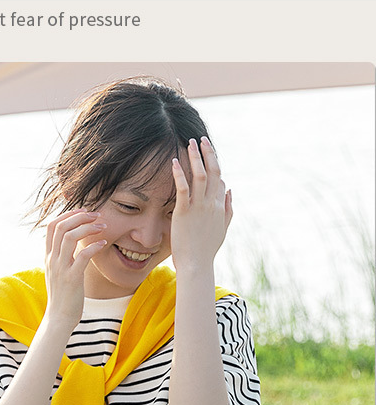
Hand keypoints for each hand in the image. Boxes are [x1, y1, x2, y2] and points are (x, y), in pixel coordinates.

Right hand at [44, 208, 107, 334]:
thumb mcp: (59, 273)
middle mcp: (52, 260)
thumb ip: (63, 257)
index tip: (84, 212)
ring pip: (70, 237)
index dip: (68, 214)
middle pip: (62, 227)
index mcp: (49, 256)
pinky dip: (94, 246)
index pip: (52, 226)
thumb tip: (74, 244)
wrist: (58, 318)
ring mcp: (61, 268)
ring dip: (88, 227)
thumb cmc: (63, 296)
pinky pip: (82, 255)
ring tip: (103, 226)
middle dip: (80, 217)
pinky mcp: (72, 278)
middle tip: (96, 215)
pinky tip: (104, 243)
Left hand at [170, 138, 232, 273]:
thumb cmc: (206, 250)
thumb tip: (230, 190)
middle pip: (212, 171)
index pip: (219, 180)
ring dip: (195, 156)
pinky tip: (174, 162)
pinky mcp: (184, 212)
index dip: (214, 165)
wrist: (197, 265)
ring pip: (199, 175)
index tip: (208, 153)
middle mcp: (212, 203)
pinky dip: (179, 173)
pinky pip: (182, 187)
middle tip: (201, 139)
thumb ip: (228, 208)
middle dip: (208, 153)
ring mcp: (199, 207)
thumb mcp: (222, 228)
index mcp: (220, 206)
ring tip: (189, 143)